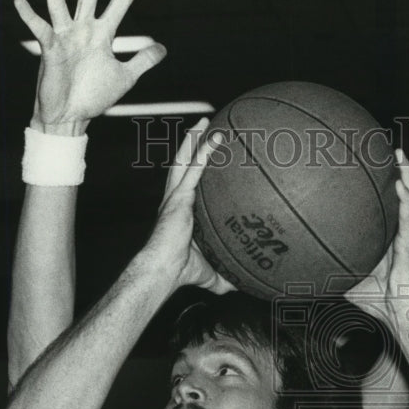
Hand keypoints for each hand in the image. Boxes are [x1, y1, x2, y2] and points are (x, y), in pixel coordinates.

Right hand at [15, 0, 166, 129]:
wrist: (71, 117)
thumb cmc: (94, 96)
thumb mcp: (125, 77)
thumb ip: (143, 60)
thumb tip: (163, 49)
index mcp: (103, 35)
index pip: (119, 4)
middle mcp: (84, 30)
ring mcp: (66, 37)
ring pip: (60, 4)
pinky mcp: (51, 49)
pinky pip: (40, 28)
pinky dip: (29, 15)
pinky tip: (20, 1)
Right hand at [146, 119, 235, 293]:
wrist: (165, 270)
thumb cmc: (182, 272)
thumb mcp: (212, 274)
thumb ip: (227, 277)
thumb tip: (243, 286)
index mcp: (180, 213)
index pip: (188, 184)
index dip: (195, 168)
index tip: (206, 156)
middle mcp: (175, 200)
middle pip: (183, 164)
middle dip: (191, 144)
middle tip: (203, 127)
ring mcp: (176, 196)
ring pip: (184, 160)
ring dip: (194, 139)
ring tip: (205, 122)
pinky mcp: (179, 198)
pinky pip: (194, 169)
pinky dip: (204, 152)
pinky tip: (215, 138)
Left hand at [345, 150, 408, 320]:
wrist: (398, 312)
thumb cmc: (378, 300)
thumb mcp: (346, 282)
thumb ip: (329, 273)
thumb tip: (303, 273)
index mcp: (384, 238)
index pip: (382, 207)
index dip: (380, 187)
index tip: (370, 165)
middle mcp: (396, 232)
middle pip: (397, 194)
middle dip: (395, 170)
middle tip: (389, 147)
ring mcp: (405, 236)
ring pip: (407, 198)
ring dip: (405, 174)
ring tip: (399, 153)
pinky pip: (407, 217)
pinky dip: (404, 200)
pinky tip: (400, 184)